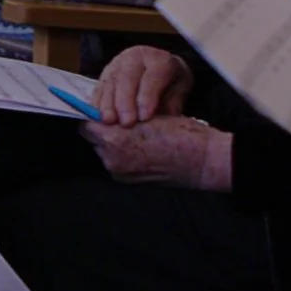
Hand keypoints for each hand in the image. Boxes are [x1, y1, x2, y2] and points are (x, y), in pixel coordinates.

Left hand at [81, 115, 232, 190]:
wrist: (203, 160)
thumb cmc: (180, 132)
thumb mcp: (147, 113)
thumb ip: (122, 113)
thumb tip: (106, 112)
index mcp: (114, 139)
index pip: (87, 123)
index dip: (94, 115)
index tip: (102, 110)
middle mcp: (111, 158)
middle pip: (92, 139)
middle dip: (102, 129)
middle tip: (118, 120)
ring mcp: (119, 172)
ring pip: (103, 150)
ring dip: (111, 142)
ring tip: (133, 134)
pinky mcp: (128, 180)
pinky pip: (116, 161)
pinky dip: (121, 153)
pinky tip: (139, 147)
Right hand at [92, 46, 194, 125]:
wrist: (160, 67)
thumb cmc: (171, 82)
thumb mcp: (180, 90)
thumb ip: (170, 105)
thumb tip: (160, 124)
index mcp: (160, 60)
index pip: (152, 77)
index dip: (147, 97)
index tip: (144, 117)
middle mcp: (135, 58)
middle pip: (127, 78)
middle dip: (125, 102)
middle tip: (126, 122)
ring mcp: (117, 64)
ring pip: (110, 82)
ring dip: (108, 104)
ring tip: (109, 121)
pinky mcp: (104, 73)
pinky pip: (99, 87)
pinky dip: (98, 103)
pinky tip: (99, 117)